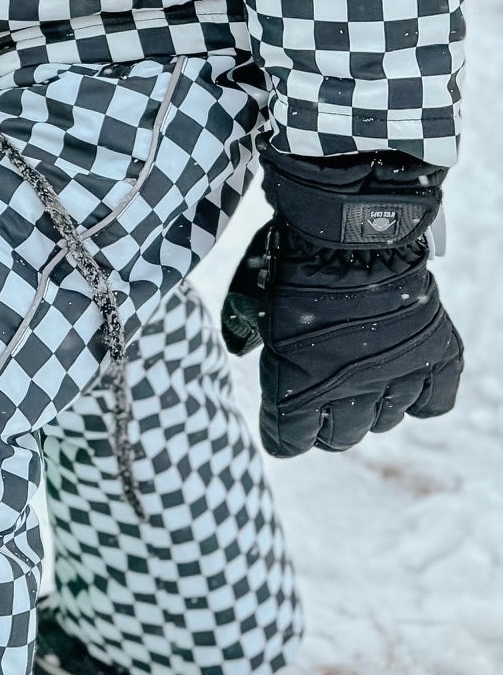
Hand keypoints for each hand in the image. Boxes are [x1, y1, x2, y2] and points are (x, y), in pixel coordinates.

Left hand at [222, 146, 461, 456]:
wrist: (350, 232)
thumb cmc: (291, 261)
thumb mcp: (249, 295)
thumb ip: (242, 326)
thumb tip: (237, 348)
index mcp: (296, 385)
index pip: (289, 441)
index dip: (283, 434)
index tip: (283, 424)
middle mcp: (348, 391)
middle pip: (340, 439)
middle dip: (327, 426)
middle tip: (324, 402)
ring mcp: (397, 375)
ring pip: (385, 419)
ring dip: (370, 404)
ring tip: (361, 375)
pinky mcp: (436, 358)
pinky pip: (435, 403)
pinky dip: (422, 396)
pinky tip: (406, 376)